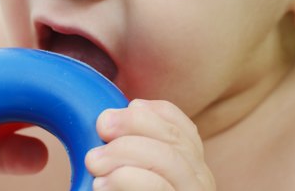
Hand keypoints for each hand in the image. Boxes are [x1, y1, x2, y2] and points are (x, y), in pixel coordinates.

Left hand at [85, 100, 215, 189]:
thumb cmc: (123, 190)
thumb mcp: (132, 165)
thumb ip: (130, 145)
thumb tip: (109, 117)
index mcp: (192, 166)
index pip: (182, 126)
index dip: (150, 112)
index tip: (117, 113)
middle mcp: (200, 181)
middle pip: (175, 137)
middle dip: (132, 124)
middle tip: (100, 128)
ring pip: (168, 158)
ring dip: (123, 151)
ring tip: (94, 161)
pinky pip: (156, 186)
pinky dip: (125, 179)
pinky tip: (101, 184)